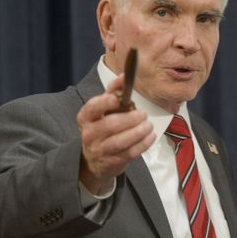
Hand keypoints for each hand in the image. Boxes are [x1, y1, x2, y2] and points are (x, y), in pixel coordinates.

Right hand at [77, 74, 155, 194]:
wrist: (95, 161)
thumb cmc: (102, 129)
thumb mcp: (103, 110)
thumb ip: (113, 92)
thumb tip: (124, 76)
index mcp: (86, 118)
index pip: (92, 108)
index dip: (106, 102)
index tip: (119, 98)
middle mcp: (89, 134)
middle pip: (110, 125)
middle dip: (130, 119)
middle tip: (143, 114)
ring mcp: (100, 150)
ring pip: (120, 141)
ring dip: (138, 132)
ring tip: (148, 125)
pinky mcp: (112, 162)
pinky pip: (130, 152)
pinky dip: (143, 144)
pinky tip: (150, 136)